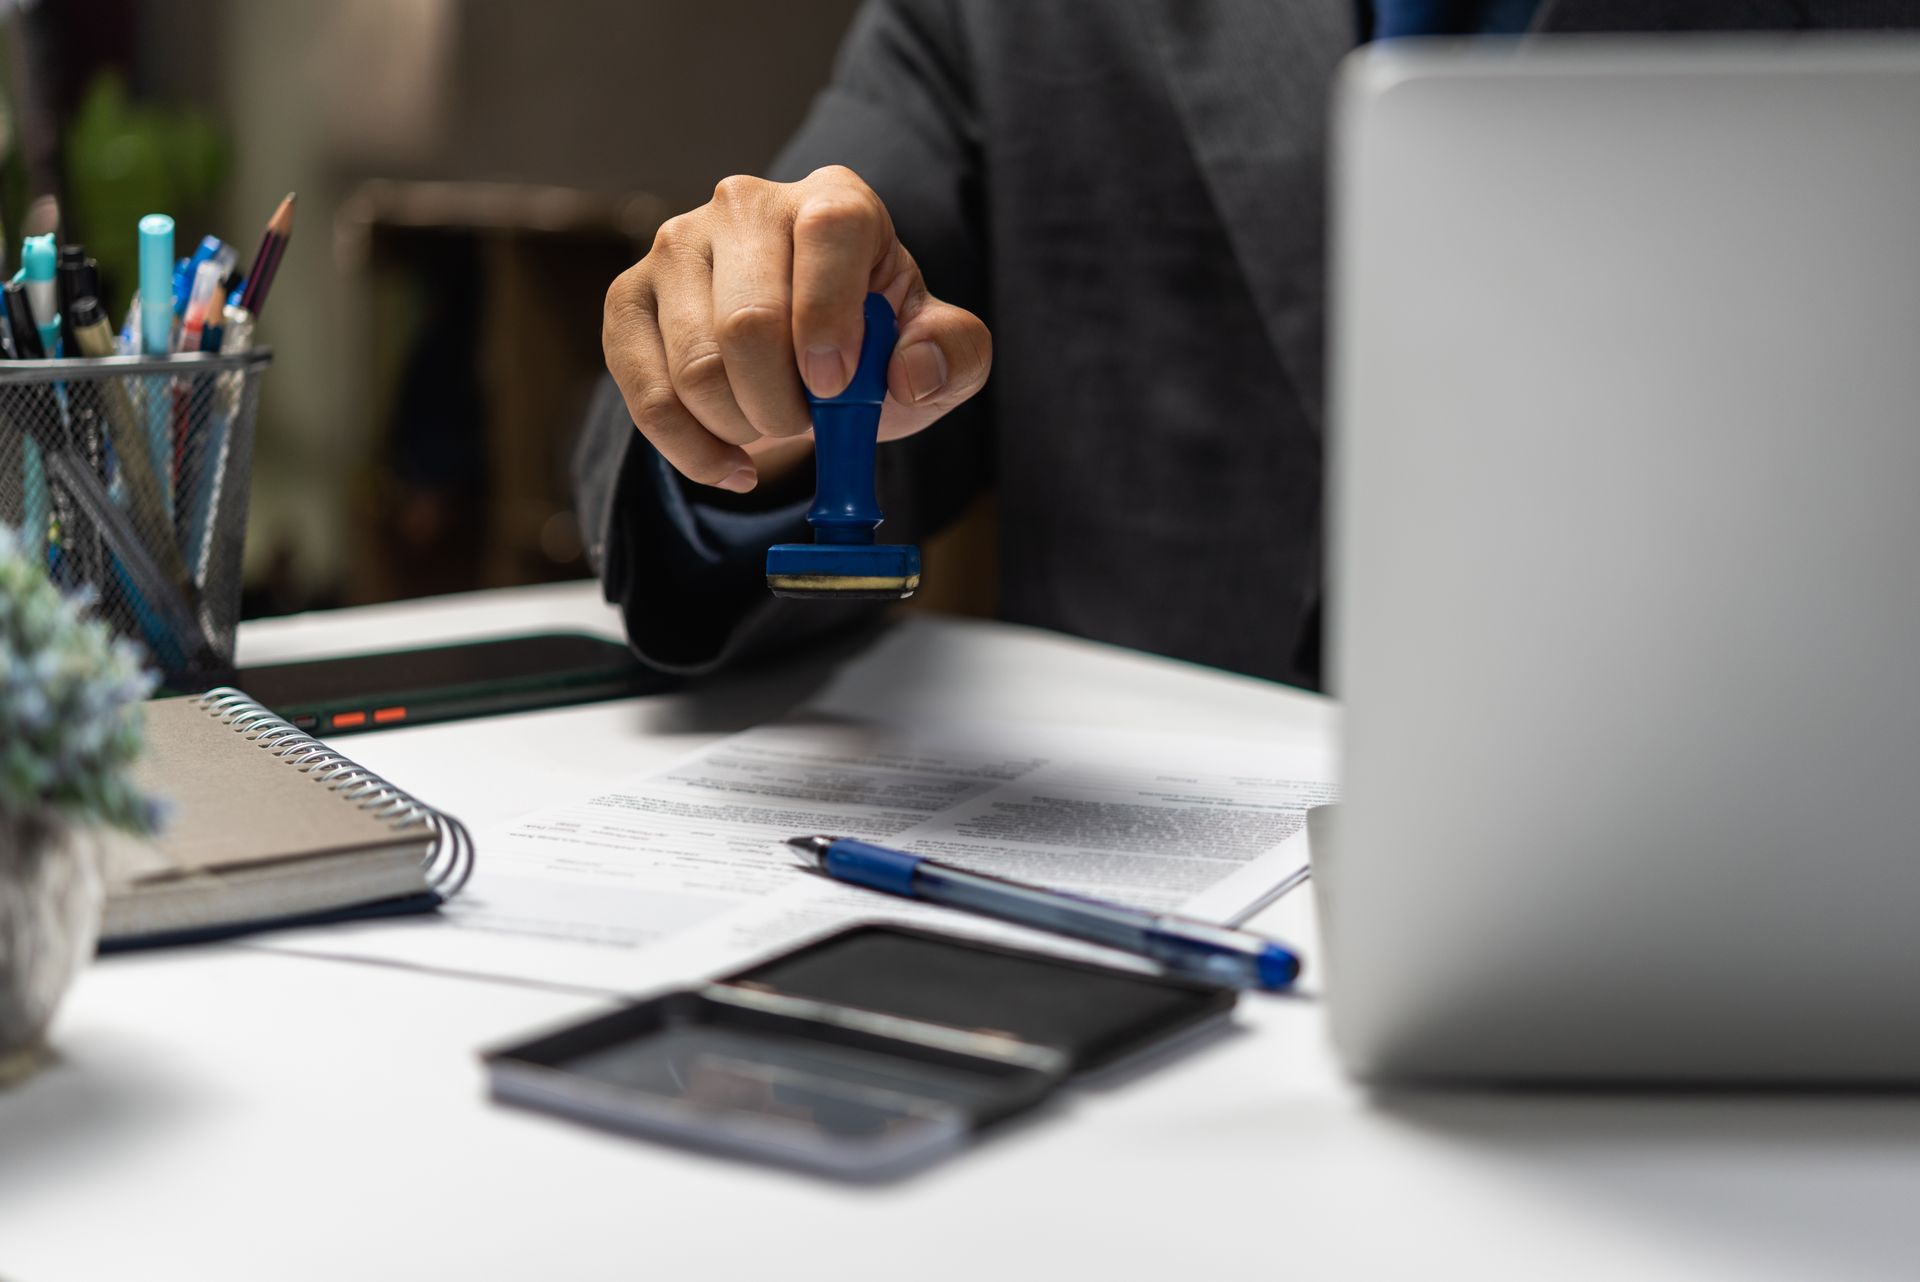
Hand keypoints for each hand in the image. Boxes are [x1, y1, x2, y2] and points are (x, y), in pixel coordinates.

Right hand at [603, 165, 991, 493]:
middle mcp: (745, 205)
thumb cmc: (872, 345)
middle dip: (784, 405)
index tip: (835, 386)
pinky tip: (729, 463)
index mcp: (832, 199)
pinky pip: (644, 394)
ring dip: (742, 428)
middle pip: (748, 322)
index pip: (828, 232)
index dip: (830, 318)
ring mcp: (677, 248)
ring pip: (695, 368)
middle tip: (808, 424)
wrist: (805, 358)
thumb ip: (954, 355)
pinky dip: (692, 451)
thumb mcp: (935, 350)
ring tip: (772, 424)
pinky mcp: (628, 298)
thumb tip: (912, 372)